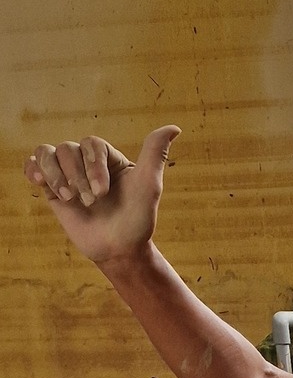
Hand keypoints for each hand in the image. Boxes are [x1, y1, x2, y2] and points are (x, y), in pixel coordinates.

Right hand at [24, 127, 179, 268]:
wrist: (119, 250)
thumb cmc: (138, 219)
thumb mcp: (149, 185)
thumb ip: (155, 154)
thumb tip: (174, 127)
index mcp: (108, 158)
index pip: (90, 144)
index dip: (93, 165)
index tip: (103, 193)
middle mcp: (87, 162)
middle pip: (67, 149)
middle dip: (77, 176)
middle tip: (91, 202)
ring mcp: (68, 175)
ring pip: (47, 153)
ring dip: (56, 176)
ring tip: (68, 198)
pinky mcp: (53, 189)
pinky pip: (34, 166)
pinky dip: (33, 169)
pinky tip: (40, 181)